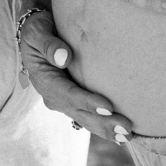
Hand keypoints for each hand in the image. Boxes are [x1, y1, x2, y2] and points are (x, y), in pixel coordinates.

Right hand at [16, 0, 130, 145]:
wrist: (37, 34)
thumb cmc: (39, 28)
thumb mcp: (37, 31)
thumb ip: (48, 44)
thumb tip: (63, 58)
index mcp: (44, 79)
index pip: (67, 94)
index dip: (87, 102)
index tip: (108, 107)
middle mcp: (52, 96)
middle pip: (79, 112)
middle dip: (103, 123)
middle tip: (126, 130)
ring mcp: (62, 101)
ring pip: (85, 119)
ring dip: (106, 129)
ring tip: (128, 137)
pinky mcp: (72, 102)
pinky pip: (88, 117)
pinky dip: (103, 127)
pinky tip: (121, 136)